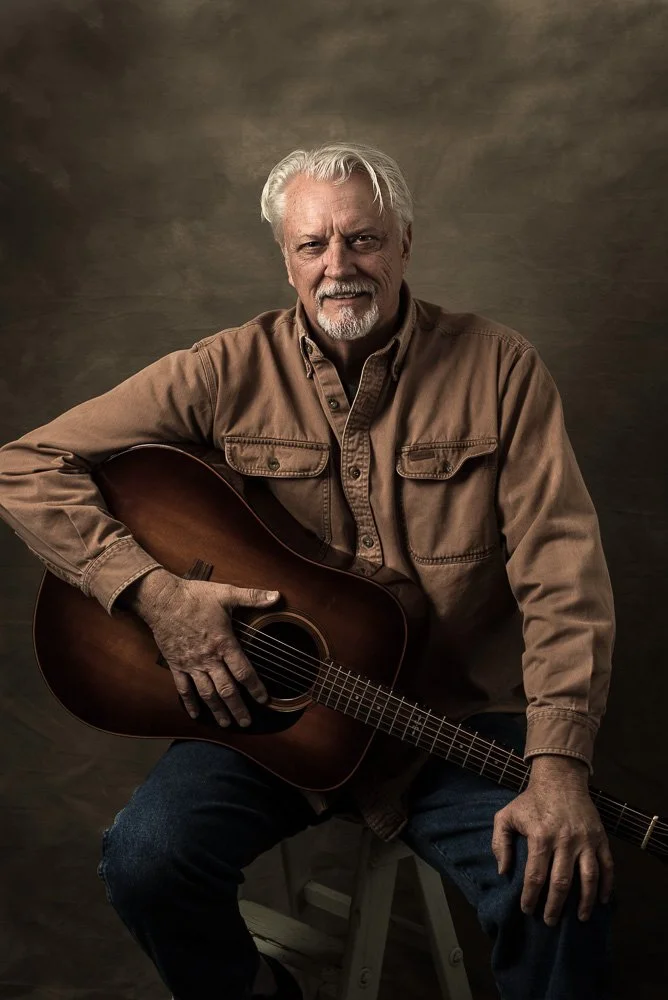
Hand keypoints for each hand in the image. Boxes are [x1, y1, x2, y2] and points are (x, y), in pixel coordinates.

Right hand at [124, 567, 279, 726]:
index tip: (264, 700)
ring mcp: (191, 664)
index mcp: (223, 644)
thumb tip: (277, 596)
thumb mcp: (226, 594)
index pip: (243, 672)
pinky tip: (196, 714)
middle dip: (238, 708)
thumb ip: (253, 597)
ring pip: (207, 693)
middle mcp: (208, 659)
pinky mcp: (176, 664)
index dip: (255, 688)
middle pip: (226, 690)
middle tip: (246, 722)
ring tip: (226, 724)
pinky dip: (190, 703)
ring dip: (217, 710)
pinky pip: (183, 688)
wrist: (161, 600)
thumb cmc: (195, 596)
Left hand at [491, 755, 613, 925]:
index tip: (527, 910)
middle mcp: (564, 840)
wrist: (560, 779)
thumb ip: (500, 843)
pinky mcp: (600, 838)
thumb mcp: (506, 815)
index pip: (535, 876)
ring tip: (580, 918)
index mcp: (540, 837)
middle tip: (550, 921)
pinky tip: (602, 900)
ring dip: (585, 902)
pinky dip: (607, 885)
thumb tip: (503, 872)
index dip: (531, 897)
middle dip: (555, 906)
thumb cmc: (530, 800)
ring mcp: (585, 840)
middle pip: (561, 882)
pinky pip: (607, 866)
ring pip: (588, 878)